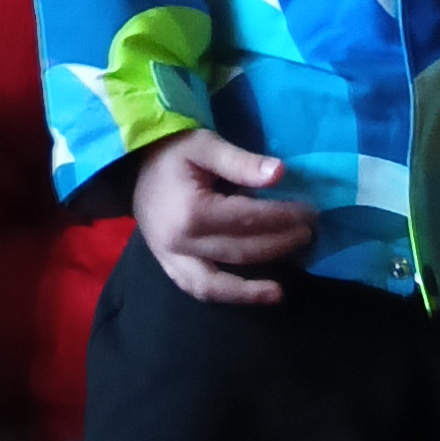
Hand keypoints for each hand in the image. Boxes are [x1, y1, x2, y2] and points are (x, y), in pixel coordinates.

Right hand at [133, 130, 315, 307]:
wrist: (130, 165)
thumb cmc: (171, 151)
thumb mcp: (205, 145)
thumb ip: (241, 162)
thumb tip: (280, 173)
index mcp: (192, 212)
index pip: (248, 219)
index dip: (282, 217)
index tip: (309, 212)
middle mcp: (181, 243)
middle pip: (240, 251)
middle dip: (279, 244)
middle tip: (308, 234)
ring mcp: (171, 260)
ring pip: (217, 285)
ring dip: (251, 290)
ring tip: (281, 291)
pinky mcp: (168, 267)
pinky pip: (199, 290)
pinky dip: (226, 296)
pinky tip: (250, 295)